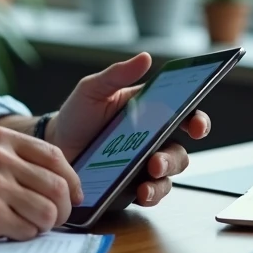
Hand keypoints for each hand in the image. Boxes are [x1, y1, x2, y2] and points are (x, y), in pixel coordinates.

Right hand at [0, 126, 82, 240]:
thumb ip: (18, 157)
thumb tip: (62, 180)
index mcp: (3, 137)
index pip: (56, 156)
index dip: (72, 180)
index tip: (73, 196)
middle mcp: (1, 157)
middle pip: (58, 186)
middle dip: (63, 209)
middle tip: (54, 219)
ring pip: (48, 212)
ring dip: (44, 225)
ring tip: (28, 224)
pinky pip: (27, 230)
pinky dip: (23, 235)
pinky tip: (7, 230)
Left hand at [49, 52, 211, 207]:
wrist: (56, 147)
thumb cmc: (77, 114)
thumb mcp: (93, 89)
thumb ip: (118, 74)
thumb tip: (146, 57)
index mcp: (150, 112)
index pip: (183, 114)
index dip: (197, 120)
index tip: (196, 125)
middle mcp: (153, 139)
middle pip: (180, 149)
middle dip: (174, 157)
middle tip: (157, 159)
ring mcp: (145, 164)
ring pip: (170, 173)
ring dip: (164, 176)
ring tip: (148, 176)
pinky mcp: (134, 186)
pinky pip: (153, 193)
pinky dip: (152, 194)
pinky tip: (141, 192)